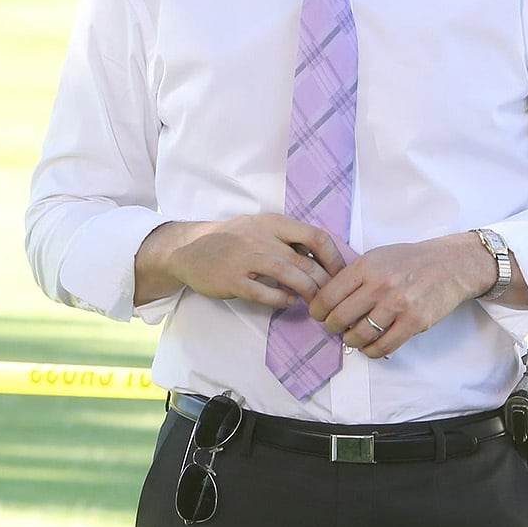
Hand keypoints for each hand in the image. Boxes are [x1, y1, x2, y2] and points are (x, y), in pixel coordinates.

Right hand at [141, 214, 344, 307]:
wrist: (187, 250)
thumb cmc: (230, 241)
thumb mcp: (259, 229)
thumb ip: (287, 239)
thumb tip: (324, 258)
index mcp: (271, 223)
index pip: (316, 236)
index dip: (334, 258)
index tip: (340, 274)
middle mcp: (260, 237)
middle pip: (306, 261)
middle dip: (324, 283)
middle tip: (330, 297)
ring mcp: (245, 258)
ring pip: (290, 276)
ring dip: (307, 292)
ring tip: (314, 302)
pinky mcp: (232, 279)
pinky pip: (265, 293)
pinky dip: (282, 300)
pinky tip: (288, 303)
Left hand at [308, 233, 488, 357]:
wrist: (451, 265)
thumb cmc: (410, 261)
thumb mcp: (376, 257)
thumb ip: (353, 276)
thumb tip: (328, 298)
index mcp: (366, 267)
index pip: (329, 294)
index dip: (318, 309)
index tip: (318, 314)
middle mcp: (380, 285)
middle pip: (340, 316)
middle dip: (332, 326)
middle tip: (333, 327)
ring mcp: (398, 305)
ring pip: (361, 334)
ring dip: (351, 340)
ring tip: (352, 338)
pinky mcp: (415, 322)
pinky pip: (385, 345)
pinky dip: (372, 351)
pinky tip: (370, 347)